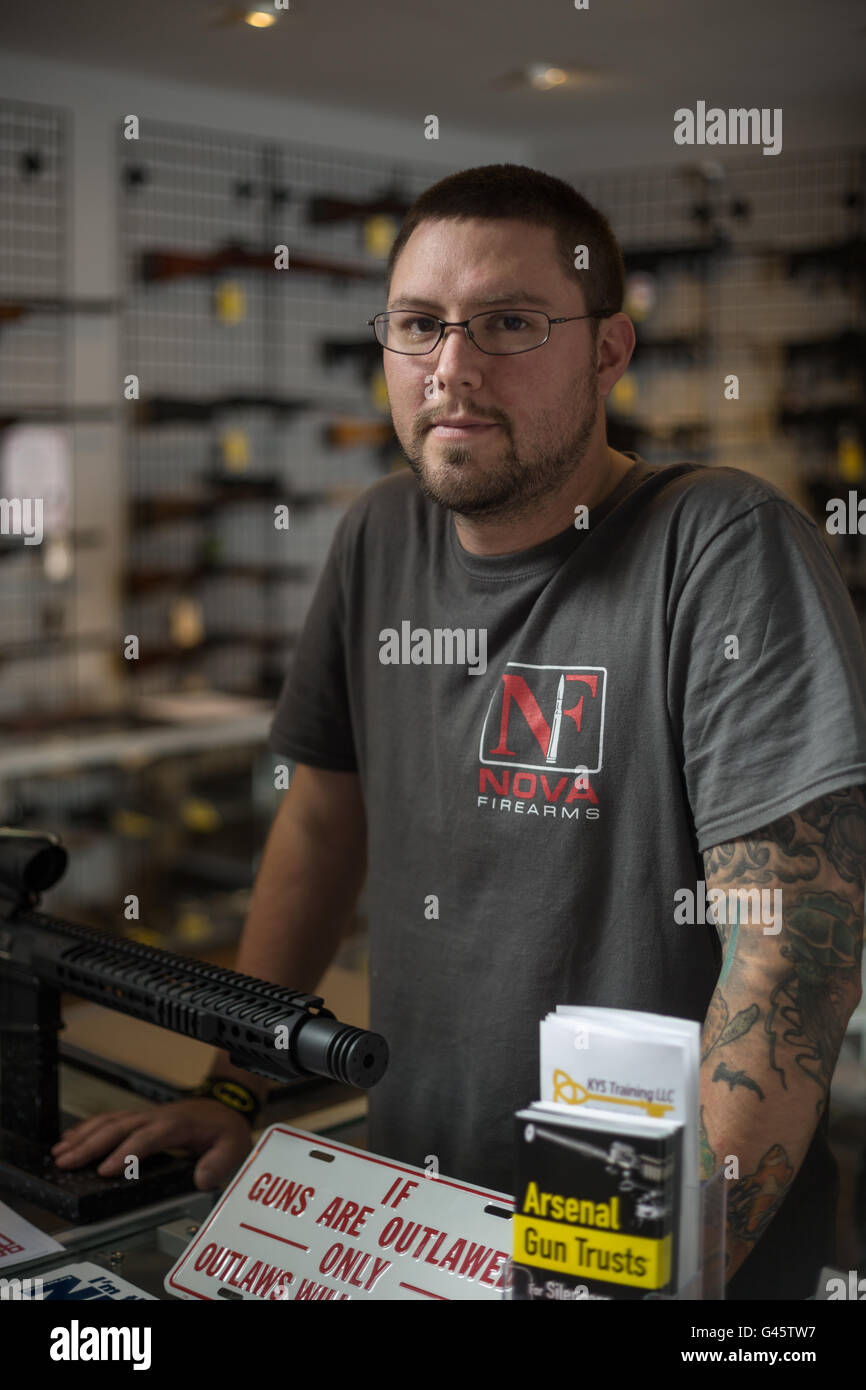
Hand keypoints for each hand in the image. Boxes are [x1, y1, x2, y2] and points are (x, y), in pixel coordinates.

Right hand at [50, 1099, 253, 1190]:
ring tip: (60, 1153)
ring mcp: (146, 1116)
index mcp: (178, 1124)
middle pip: (119, 1127)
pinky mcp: (140, 1119)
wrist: (225, 1108)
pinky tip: (71, 1139)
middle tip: (67, 1163)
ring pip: (110, 1121)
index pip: (148, 1138)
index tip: (105, 1171)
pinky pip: (110, 1120)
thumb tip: (202, 1179)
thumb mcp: (233, 1147)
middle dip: (91, 1145)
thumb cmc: (224, 1130)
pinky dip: (87, 1129)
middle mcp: (157, 1117)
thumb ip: (219, 1163)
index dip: (125, 1153)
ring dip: (83, 1136)